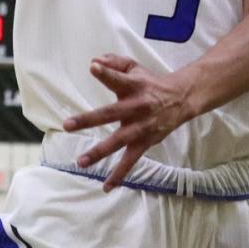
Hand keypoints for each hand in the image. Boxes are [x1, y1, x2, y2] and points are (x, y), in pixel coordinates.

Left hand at [63, 55, 192, 190]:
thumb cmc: (150, 83)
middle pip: (111, 113)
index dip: (106, 73)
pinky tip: (106, 186)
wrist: (181, 100)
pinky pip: (131, 161)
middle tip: (68, 125)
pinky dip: (119, 174)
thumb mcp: (135, 68)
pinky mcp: (146, 142)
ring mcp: (141, 127)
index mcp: (134, 86)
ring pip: (119, 141)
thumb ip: (115, 63)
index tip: (93, 67)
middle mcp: (137, 107)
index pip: (118, 79)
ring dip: (99, 152)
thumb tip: (95, 61)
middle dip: (89, 120)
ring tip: (81, 161)